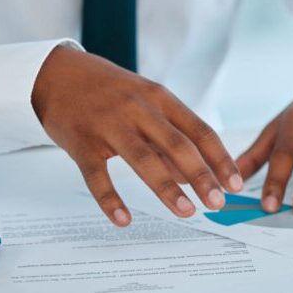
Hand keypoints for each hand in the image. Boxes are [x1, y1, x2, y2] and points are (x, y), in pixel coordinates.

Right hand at [32, 47, 242, 225]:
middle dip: (202, 176)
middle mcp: (139, 109)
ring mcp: (109, 125)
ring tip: (186, 212)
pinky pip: (97, 176)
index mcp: (161, 99)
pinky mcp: (81, 142)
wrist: (56, 72)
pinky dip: (111, 200)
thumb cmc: (110, 92)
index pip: (200, 131)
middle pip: (178, 145)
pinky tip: (124, 220)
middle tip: (218, 203)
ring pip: (144, 159)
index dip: (220, 159)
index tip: (236, 184)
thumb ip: (170, 140)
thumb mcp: (146, 105)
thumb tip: (195, 179)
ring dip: (167, 188)